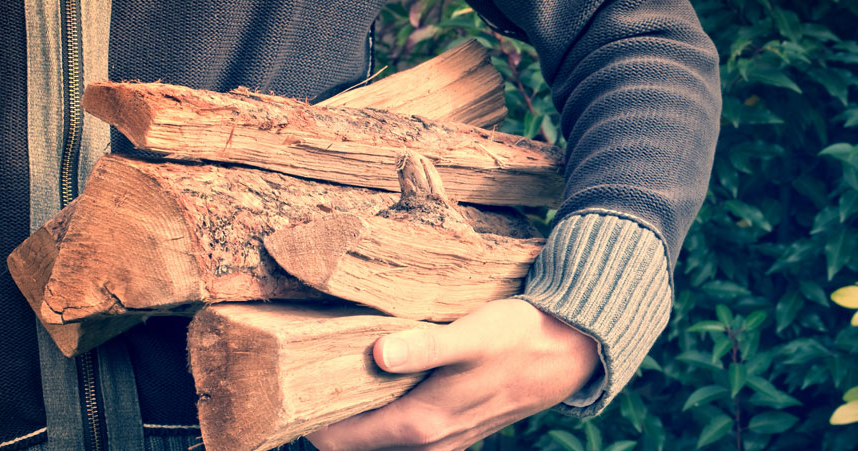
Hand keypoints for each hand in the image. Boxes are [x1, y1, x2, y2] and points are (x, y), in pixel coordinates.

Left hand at [305, 298, 599, 449]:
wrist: (568, 352)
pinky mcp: (455, 432)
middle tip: (306, 377)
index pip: (338, 441)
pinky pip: (403, 437)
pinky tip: (383, 385)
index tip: (289, 388)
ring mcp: (443, 442)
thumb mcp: (470, 335)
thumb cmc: (517, 337)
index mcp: (421, 425)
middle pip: (355, 447)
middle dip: (328, 420)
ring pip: (380, 444)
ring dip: (357, 420)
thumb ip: (423, 348)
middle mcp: (428, 444)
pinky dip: (383, 419)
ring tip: (337, 379)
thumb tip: (378, 355)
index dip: (309, 419)